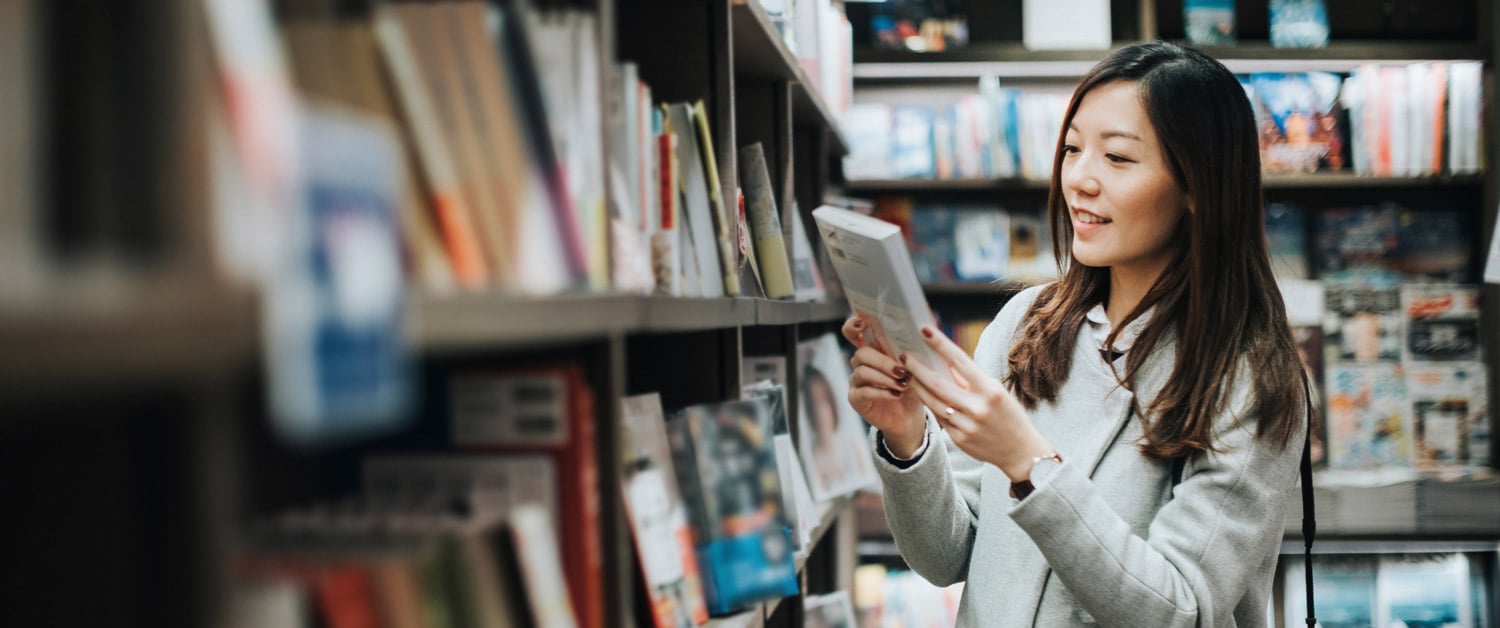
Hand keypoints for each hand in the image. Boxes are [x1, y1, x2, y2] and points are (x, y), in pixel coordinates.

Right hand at [841, 316, 925, 455]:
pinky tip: (896, 394)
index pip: (854, 332)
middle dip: (883, 362)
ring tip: (903, 385)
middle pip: (861, 354)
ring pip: (862, 372)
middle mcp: (861, 363)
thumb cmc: (914, 386)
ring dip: (884, 378)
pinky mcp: (856, 398)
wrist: (910, 417)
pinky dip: (882, 392)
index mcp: (873, 349)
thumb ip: (915, 347)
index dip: (853, 325)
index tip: (862, 323)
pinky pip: (864, 391)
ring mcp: (856, 381)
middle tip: (902, 371)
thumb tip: (925, 324)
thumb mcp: (917, 365)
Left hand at [901, 325, 1053, 480]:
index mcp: (990, 391)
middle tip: (904, 357)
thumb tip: (945, 362)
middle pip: (938, 384)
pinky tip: (922, 395)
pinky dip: (930, 405)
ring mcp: (967, 426)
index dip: (940, 344)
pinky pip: (939, 418)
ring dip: (917, 386)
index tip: (924, 330)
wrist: (1021, 451)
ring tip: (908, 374)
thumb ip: (970, 379)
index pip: (959, 362)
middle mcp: (977, 408)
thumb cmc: (1008, 414)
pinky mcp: (959, 439)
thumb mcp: (995, 392)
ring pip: (932, 402)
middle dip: (917, 369)